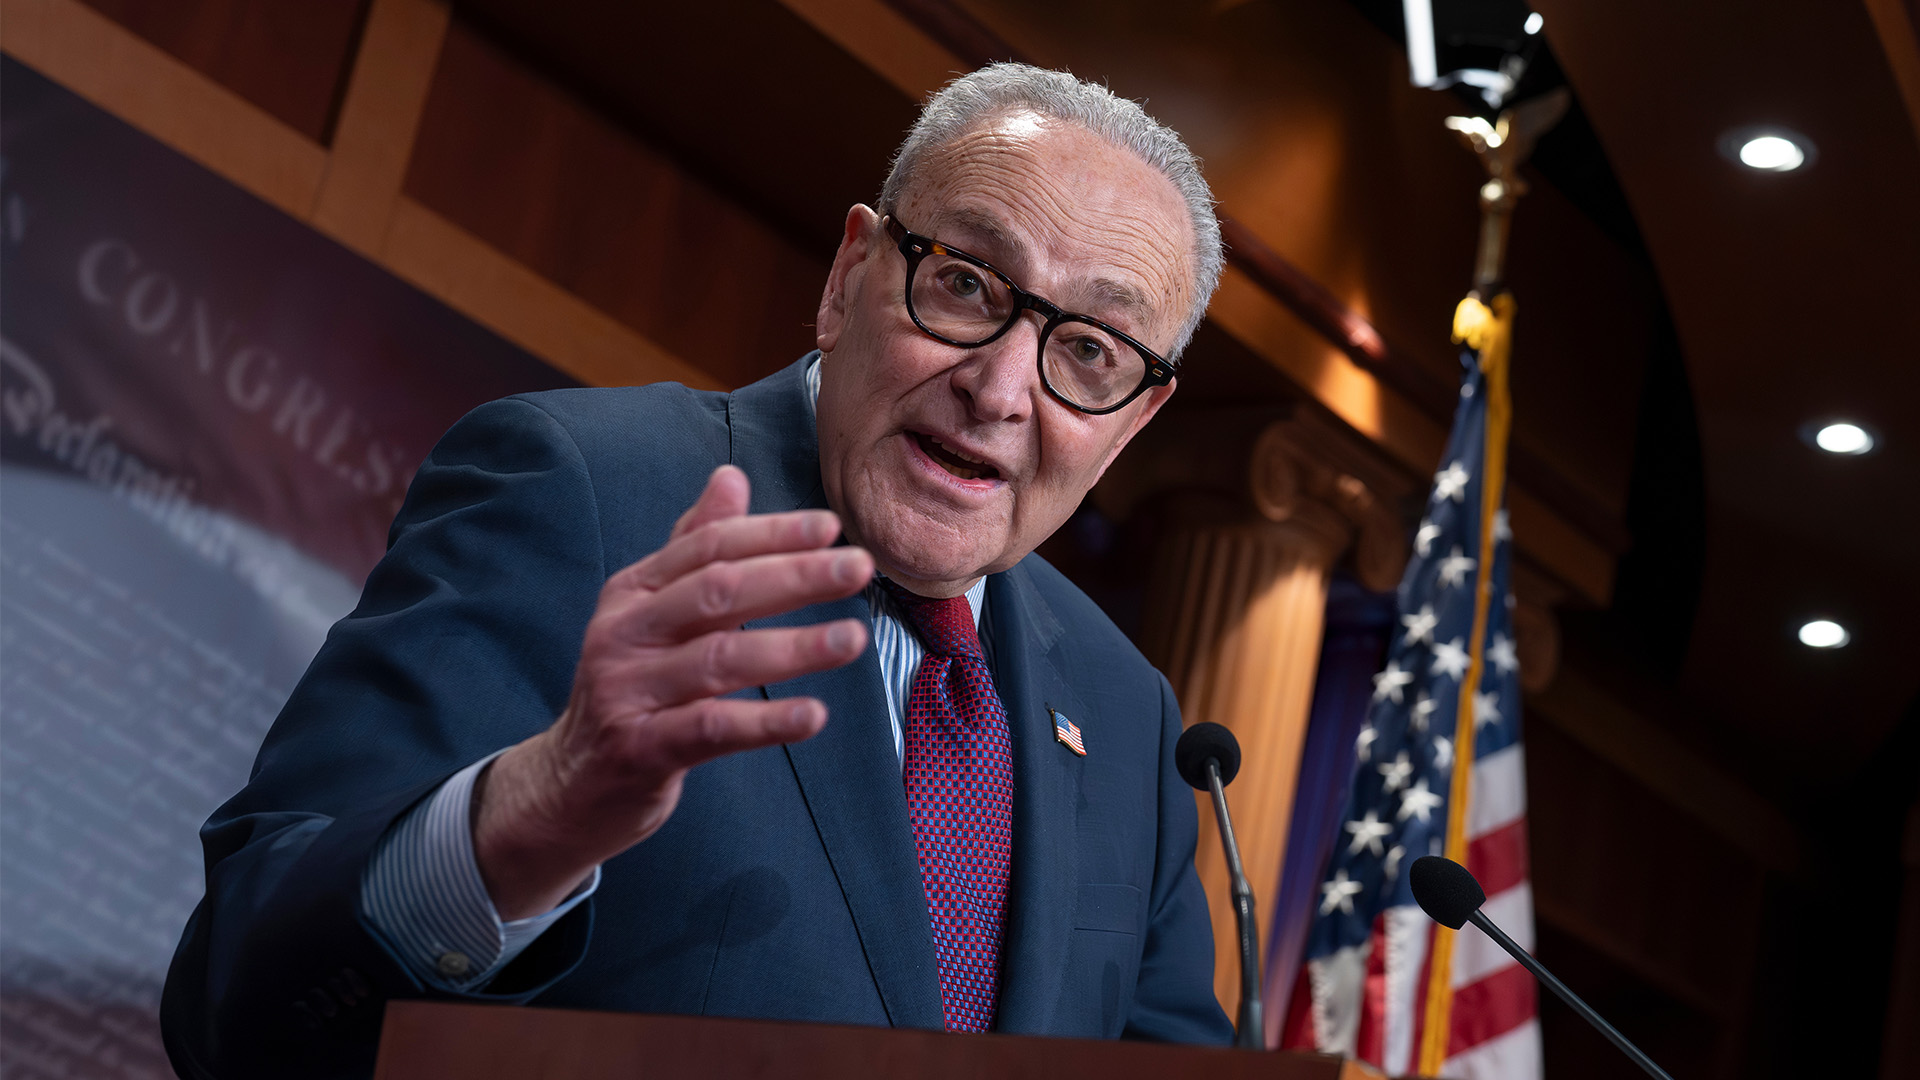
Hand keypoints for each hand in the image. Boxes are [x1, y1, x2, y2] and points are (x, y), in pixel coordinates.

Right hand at [472, 465, 872, 918]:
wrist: (568, 785)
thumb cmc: (631, 690)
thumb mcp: (651, 613)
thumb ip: (693, 548)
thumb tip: (731, 476)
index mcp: (633, 592)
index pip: (709, 548)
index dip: (771, 534)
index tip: (832, 526)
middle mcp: (624, 632)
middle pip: (718, 592)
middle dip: (794, 575)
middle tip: (858, 567)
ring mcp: (627, 691)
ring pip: (719, 659)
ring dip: (794, 648)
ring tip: (854, 638)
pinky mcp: (638, 750)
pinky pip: (709, 730)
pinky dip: (765, 722)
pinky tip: (814, 716)